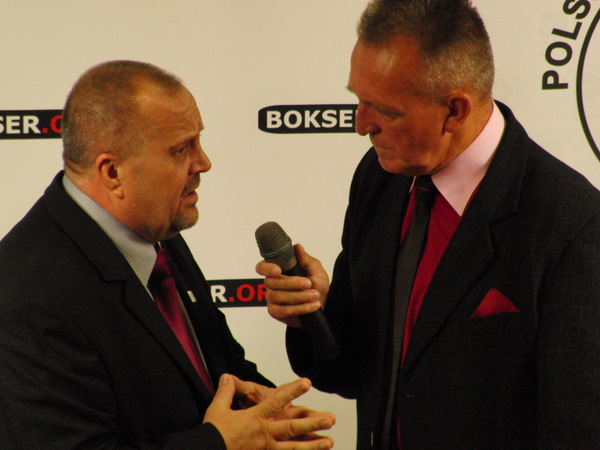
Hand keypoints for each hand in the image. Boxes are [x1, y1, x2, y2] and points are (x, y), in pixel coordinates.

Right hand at [204, 374, 335, 448]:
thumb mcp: (217, 409)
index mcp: (255, 418)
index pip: (276, 401)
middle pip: (292, 427)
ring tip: (329, 442)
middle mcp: (264, 434)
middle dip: (312, 423)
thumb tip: (227, 377)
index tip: (306, 383)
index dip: (292, 391)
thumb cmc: (213, 434)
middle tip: (330, 419)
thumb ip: (226, 392)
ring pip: (293, 448)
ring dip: (312, 446)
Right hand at [256, 244, 329, 327]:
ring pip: (278, 297)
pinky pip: (284, 311)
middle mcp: (271, 284)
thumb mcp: (316, 270)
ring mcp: (272, 299)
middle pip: (272, 282)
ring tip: (314, 295)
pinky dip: (300, 308)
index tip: (278, 270)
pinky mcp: (276, 312)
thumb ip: (306, 260)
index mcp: (277, 270)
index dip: (267, 268)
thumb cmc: (316, 284)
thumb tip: (297, 247)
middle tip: (308, 283)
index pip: (262, 267)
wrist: (322, 303)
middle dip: (292, 283)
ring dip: (299, 296)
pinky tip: (312, 305)